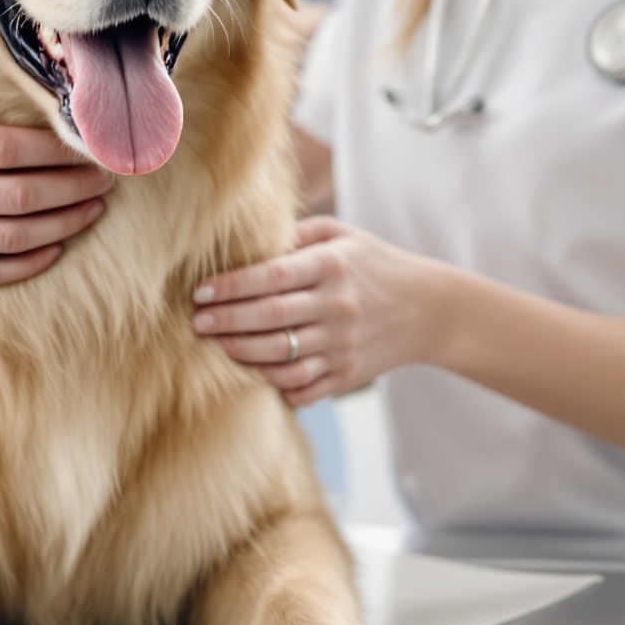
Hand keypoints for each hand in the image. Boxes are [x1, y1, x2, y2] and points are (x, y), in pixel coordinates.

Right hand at [0, 79, 112, 284]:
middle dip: (74, 186)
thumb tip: (0, 75)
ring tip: (95, 208)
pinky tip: (56, 245)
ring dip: (64, 222)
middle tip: (109, 176)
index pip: (8, 149)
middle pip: (22, 194)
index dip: (57, 149)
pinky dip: (30, 261)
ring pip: (14, 236)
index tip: (88, 142)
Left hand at [191, 216, 442, 405]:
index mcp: (332, 266)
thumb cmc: (373, 264)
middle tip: (196, 322)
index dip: (232, 285)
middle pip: (271, 318)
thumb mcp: (341, 236)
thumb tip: (245, 242)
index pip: (272, 277)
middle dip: (227, 321)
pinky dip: (276, 384)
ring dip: (243, 354)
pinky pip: (303, 387)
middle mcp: (337, 306)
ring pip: (282, 357)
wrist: (428, 309)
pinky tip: (256, 372)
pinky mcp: (348, 375)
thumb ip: (295, 236)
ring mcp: (344, 345)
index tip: (200, 291)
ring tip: (217, 345)